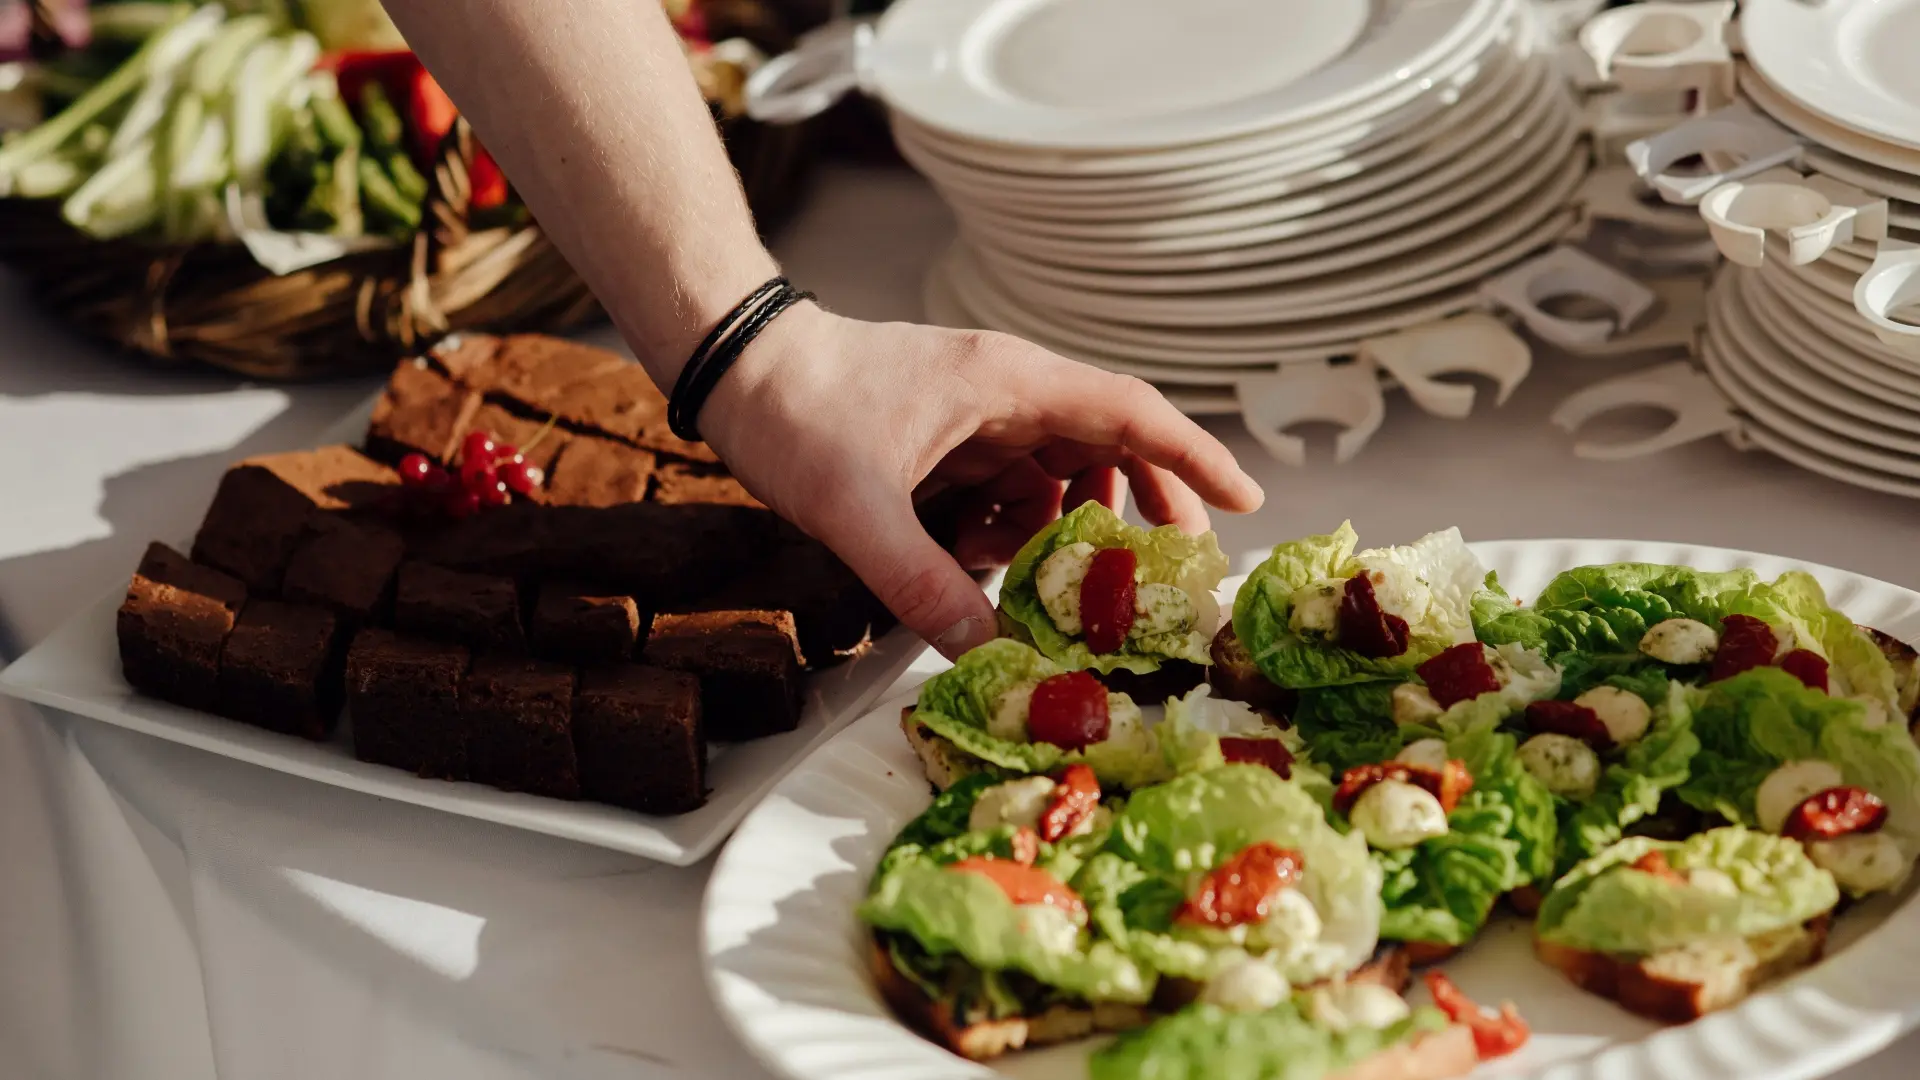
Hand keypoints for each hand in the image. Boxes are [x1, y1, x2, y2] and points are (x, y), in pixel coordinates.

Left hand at [699, 303, 1264, 658]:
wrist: (734, 366)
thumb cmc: (798, 411)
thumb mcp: (858, 510)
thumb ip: (922, 586)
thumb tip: (987, 655)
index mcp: (1007, 384)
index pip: (1130, 411)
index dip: (1194, 456)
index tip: (1247, 500)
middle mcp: (1006, 392)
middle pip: (1108, 445)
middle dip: (1140, 507)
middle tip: (1163, 575)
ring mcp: (979, 413)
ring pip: (1057, 473)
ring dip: (1058, 528)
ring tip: (1044, 580)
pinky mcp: (950, 437)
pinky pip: (1008, 485)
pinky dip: (1007, 527)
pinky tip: (971, 557)